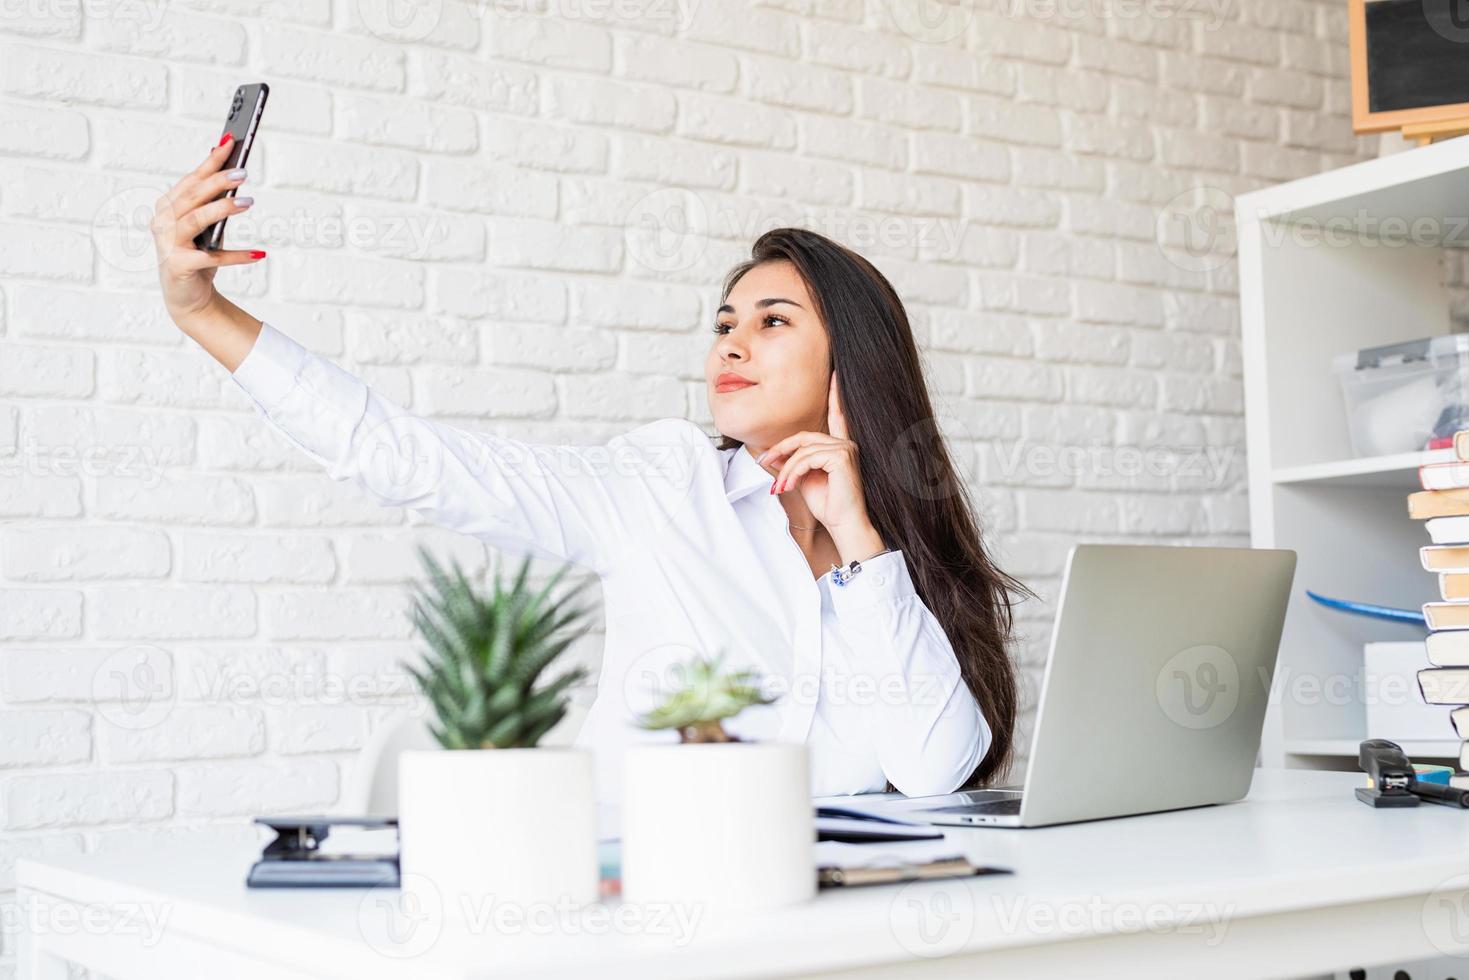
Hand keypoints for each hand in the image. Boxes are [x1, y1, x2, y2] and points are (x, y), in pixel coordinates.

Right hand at [151, 134, 264, 325]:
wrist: (187, 297)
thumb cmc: (197, 255)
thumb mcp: (206, 225)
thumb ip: (212, 200)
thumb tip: (231, 171)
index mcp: (167, 206)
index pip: (191, 179)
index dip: (211, 161)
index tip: (230, 141)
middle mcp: (162, 221)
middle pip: (193, 196)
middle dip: (218, 181)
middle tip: (243, 172)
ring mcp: (167, 244)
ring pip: (196, 219)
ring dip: (223, 209)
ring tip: (248, 202)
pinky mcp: (179, 266)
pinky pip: (211, 258)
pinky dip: (236, 255)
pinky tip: (259, 253)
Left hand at [759, 371, 872, 532]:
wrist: (844, 526)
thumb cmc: (828, 506)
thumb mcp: (806, 480)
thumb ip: (796, 463)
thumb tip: (776, 456)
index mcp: (839, 447)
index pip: (837, 417)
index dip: (835, 395)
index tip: (834, 374)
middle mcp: (846, 444)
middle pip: (804, 437)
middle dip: (781, 450)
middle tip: (764, 463)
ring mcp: (846, 449)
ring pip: (802, 450)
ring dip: (786, 469)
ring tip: (781, 488)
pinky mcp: (842, 457)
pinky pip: (807, 458)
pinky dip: (793, 472)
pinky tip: (789, 486)